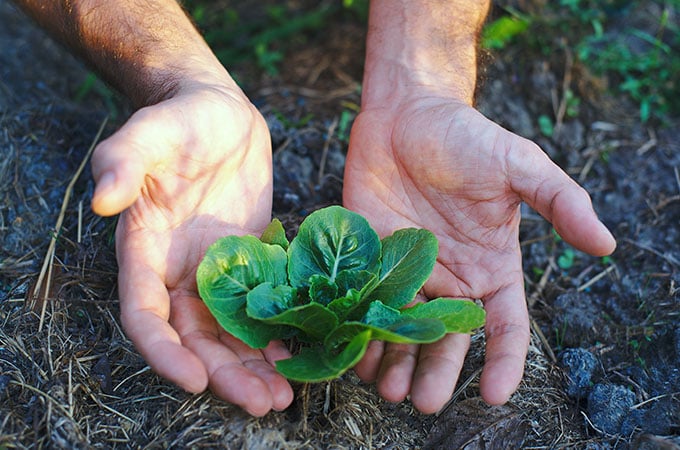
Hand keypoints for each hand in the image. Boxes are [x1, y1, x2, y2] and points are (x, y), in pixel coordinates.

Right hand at [91, 81, 292, 415]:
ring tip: (285, 396)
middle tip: (262, 403)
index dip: (164, 351)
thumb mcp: (150, 133)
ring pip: (231, 333)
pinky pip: (264, 307)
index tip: (193, 379)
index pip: (145, 315)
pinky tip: (304, 353)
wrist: (220, 113)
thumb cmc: (180, 120)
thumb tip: (102, 200)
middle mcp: (180, 271)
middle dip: (224, 374)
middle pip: (195, 339)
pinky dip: (279, 334)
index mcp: (146, 252)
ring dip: (254, 366)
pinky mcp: (253, 261)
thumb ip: (124, 161)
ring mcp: (218, 271)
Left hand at [343, 97, 615, 413]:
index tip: (492, 395)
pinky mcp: (370, 259)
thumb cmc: (466, 137)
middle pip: (449, 340)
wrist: (406, 114)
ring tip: (386, 389)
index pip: (505, 327)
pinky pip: (367, 303)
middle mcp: (451, 278)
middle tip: (423, 402)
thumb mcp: (518, 164)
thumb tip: (606, 243)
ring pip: (405, 330)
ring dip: (396, 362)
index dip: (505, 363)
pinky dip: (362, 330)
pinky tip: (354, 352)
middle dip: (437, 373)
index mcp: (491, 267)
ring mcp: (408, 272)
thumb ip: (560, 201)